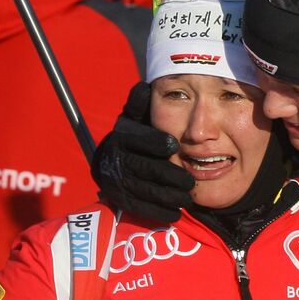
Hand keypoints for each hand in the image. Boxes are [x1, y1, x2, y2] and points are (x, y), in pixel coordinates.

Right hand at [92, 83, 191, 222]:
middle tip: (190, 182)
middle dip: (171, 176)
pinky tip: (175, 212)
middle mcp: (117, 159)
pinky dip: (159, 211)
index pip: (141, 139)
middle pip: (147, 169)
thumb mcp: (134, 118)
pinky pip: (140, 207)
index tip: (176, 145)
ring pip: (146, 190)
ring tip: (187, 198)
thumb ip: (141, 104)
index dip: (158, 142)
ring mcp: (117, 181)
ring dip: (169, 197)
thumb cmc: (132, 138)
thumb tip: (145, 87)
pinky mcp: (119, 199)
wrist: (109, 164)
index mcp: (123, 138)